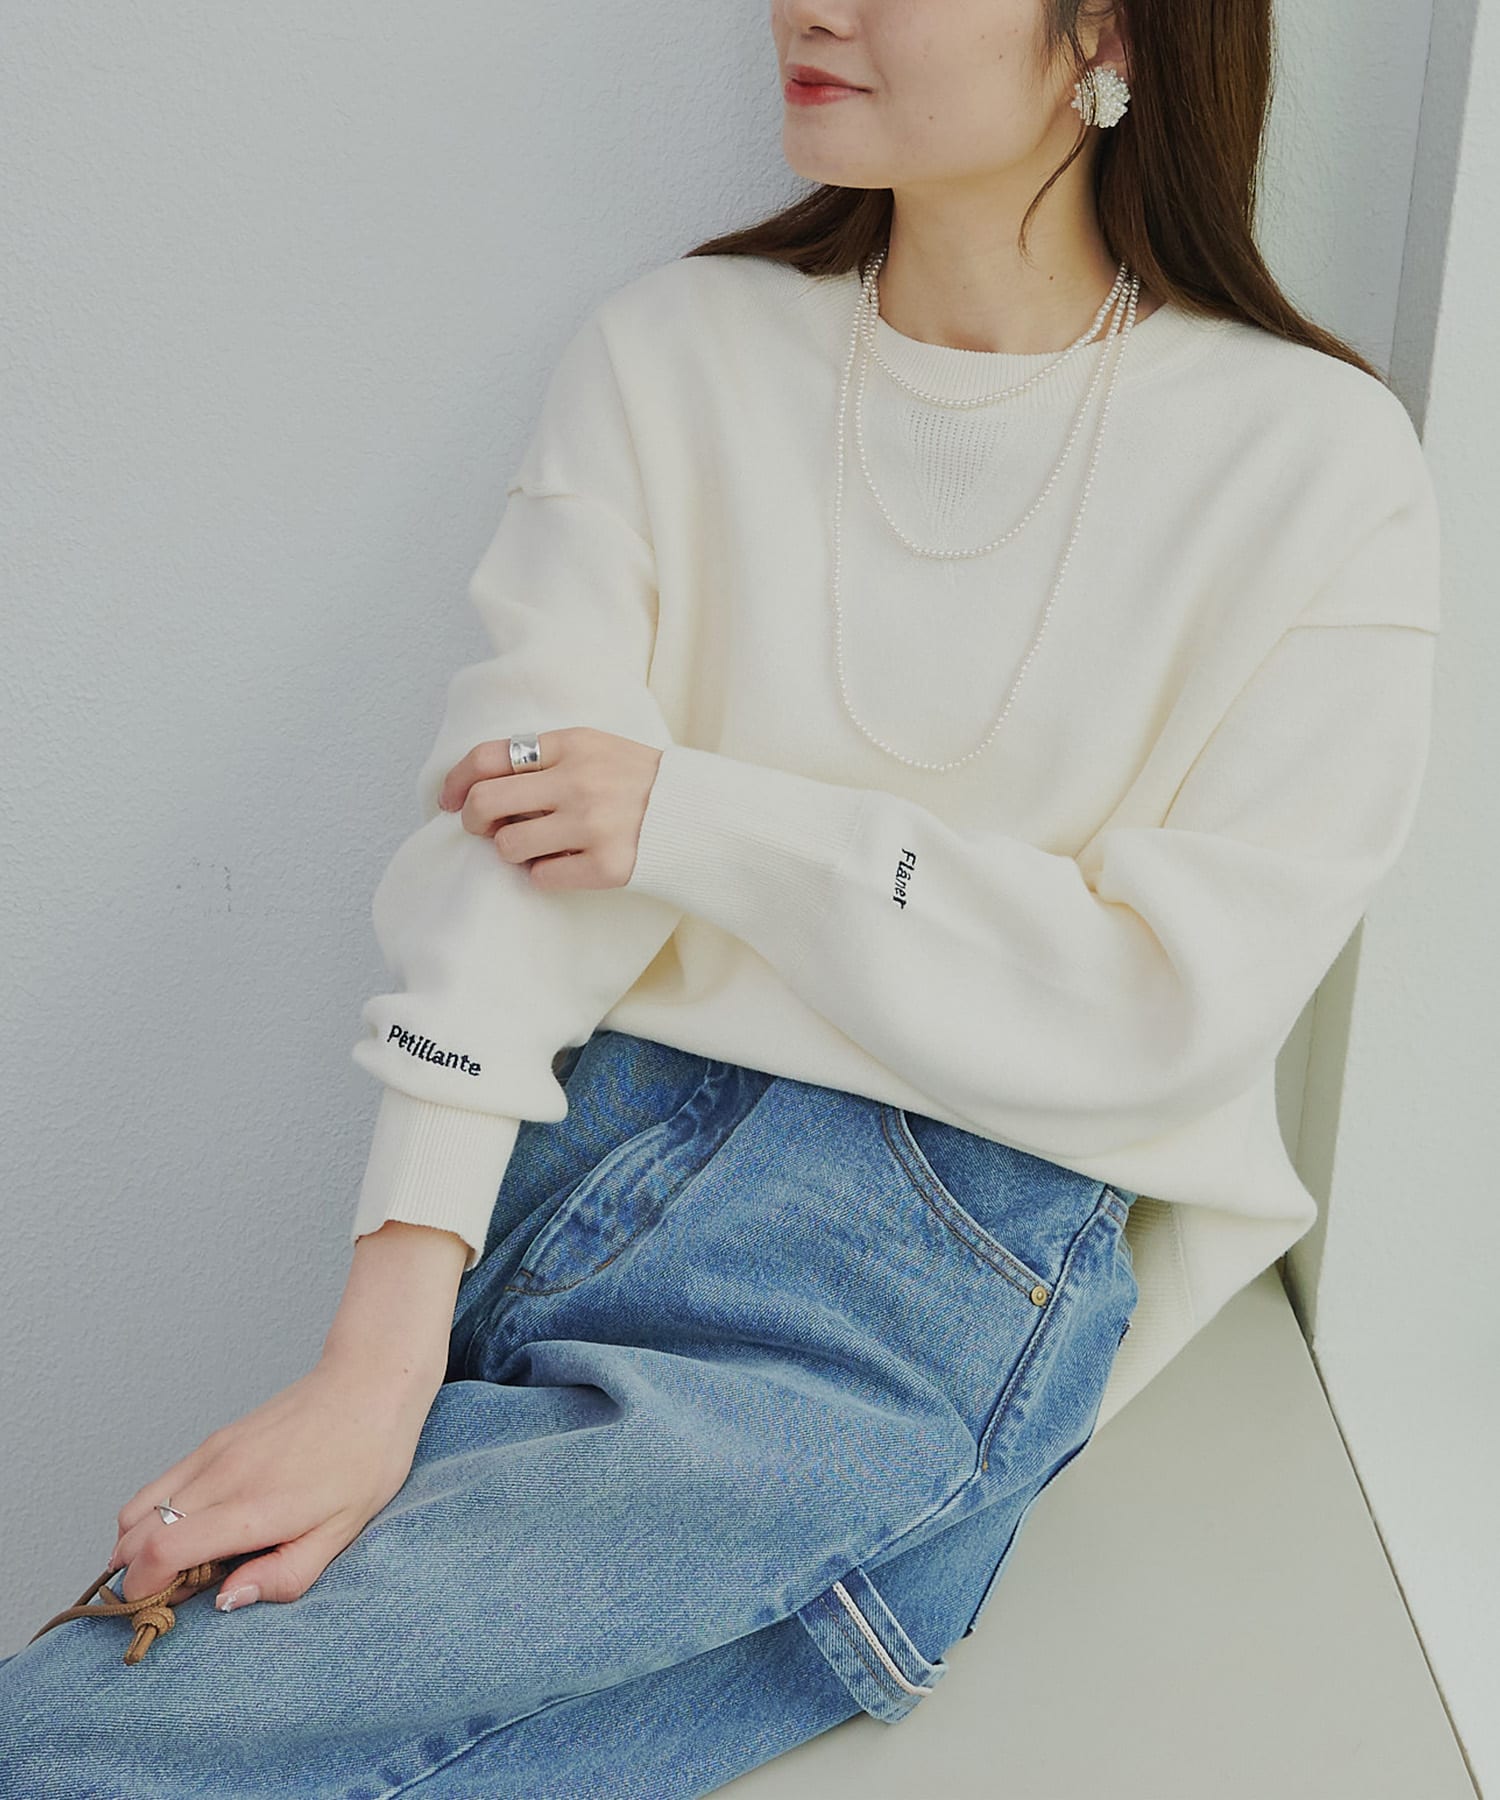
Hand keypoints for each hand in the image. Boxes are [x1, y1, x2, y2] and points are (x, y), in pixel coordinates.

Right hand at [107, 1352, 439, 1610]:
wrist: (368, 1383)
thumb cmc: (366, 1458)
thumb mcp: (342, 1532)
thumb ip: (284, 1575)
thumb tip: (226, 1600)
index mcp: (252, 1508)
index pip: (161, 1552)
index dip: (144, 1591)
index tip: (162, 1610)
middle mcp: (222, 1477)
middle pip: (136, 1535)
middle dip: (136, 1576)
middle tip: (172, 1596)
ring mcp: (214, 1453)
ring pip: (139, 1508)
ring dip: (138, 1546)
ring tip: (177, 1566)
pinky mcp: (215, 1440)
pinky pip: (160, 1484)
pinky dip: (152, 1516)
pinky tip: (188, 1530)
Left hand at [437, 726, 662, 891]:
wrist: (699, 814)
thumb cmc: (638, 782)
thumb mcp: (595, 748)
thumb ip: (544, 759)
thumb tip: (477, 789)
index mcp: (571, 744)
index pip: (488, 757)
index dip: (456, 782)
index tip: (447, 801)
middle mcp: (578, 781)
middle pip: (484, 803)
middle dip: (472, 821)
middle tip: (485, 830)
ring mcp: (591, 824)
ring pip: (508, 847)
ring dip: (513, 851)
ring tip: (538, 847)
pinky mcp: (606, 865)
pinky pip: (542, 877)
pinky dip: (545, 874)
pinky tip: (566, 864)